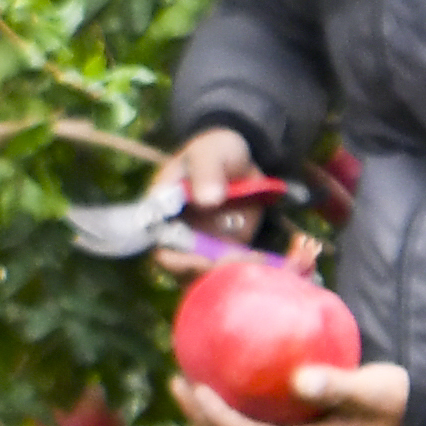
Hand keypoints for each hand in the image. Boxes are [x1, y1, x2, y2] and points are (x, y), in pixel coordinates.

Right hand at [155, 123, 269, 265]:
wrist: (241, 158)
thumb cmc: (215, 150)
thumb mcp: (209, 152)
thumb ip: (206, 171)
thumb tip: (207, 199)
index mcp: (163, 211)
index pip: (160, 246)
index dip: (178, 261)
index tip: (203, 262)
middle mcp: (178, 233)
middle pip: (184, 269)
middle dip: (208, 273)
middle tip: (237, 261)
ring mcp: (202, 244)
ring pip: (208, 275)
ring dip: (230, 274)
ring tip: (255, 260)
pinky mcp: (226, 249)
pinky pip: (231, 269)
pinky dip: (247, 270)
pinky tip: (265, 262)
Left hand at [178, 358, 408, 425]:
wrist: (424, 421)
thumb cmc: (398, 402)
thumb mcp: (372, 389)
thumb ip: (336, 385)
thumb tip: (299, 379)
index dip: (215, 416)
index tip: (195, 386)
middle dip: (201, 418)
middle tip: (177, 382)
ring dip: (214, 416)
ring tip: (192, 384)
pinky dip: (237, 409)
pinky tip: (231, 382)